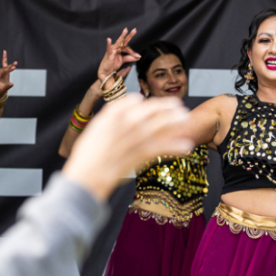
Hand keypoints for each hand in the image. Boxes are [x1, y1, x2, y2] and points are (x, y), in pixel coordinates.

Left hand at [0, 50, 15, 98]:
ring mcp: (2, 73)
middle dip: (8, 66)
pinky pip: (8, 69)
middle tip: (14, 65)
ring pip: (5, 66)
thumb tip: (12, 84)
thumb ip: (6, 86)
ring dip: (10, 65)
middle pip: (3, 68)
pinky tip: (14, 66)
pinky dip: (11, 68)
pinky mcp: (6, 74)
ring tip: (16, 63)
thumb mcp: (2, 89)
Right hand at [63, 94, 192, 200]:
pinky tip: (187, 146)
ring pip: (162, 125)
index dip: (146, 103)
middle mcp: (128, 122)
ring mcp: (137, 137)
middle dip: (167, 107)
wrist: (89, 175)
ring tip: (186, 119)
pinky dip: (176, 147)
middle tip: (178, 107)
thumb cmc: (88, 155)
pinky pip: (164, 147)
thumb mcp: (96, 128)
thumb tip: (126, 108)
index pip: (135, 101)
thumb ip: (112, 115)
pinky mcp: (143, 154)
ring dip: (176, 121)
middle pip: (153, 110)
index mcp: (114, 114)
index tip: (152, 104)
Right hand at [97, 27, 139, 81]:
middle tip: (134, 30)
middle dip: (129, 36)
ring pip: (118, 43)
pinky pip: (109, 49)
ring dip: (122, 36)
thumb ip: (129, 58)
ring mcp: (112, 50)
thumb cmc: (112, 65)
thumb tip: (138, 57)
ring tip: (125, 30)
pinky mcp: (108, 54)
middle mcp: (116, 48)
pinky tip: (109, 39)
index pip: (127, 48)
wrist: (106, 72)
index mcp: (119, 49)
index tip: (138, 56)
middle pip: (124, 42)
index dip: (133, 52)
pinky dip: (108, 44)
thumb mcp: (122, 61)